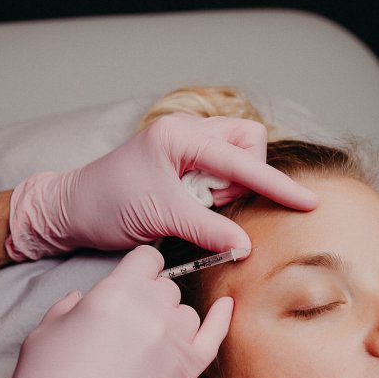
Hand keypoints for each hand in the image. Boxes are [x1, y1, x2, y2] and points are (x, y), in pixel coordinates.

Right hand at [0, 245, 232, 377]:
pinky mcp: (187, 376)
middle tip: (128, 323)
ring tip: (146, 342)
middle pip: (167, 287)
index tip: (134, 279)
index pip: (147, 258)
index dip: (139, 268)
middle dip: (150, 298)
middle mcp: (151, 313)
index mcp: (114, 294)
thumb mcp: (44, 332)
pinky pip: (215, 337)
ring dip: (171, 320)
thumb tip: (85, 300)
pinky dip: (221, 320)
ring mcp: (174, 345)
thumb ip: (72, 306)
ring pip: (187, 313)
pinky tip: (226, 306)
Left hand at [5, 113, 317, 260]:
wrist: (72, 210)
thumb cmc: (107, 204)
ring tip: (192, 206)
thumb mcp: (162, 217)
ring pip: (235, 159)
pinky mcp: (182, 164)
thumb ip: (209, 229)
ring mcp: (185, 146)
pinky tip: (189, 205)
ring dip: (226, 188)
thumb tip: (245, 244)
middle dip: (243, 176)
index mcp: (180, 135)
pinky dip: (215, 193)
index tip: (306, 202)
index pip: (243, 159)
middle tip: (210, 202)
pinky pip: (218, 174)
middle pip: (247, 144)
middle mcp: (186, 132)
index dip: (276, 185)